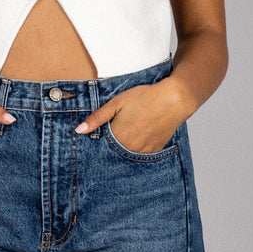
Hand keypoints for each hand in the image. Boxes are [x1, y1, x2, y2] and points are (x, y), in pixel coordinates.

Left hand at [75, 77, 190, 152]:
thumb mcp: (116, 104)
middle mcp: (129, 148)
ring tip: (131, 130)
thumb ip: (97, 118)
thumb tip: (79, 130)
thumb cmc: (144, 98)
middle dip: (111, 144)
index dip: (98, 140)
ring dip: (125, 146)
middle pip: (114, 151)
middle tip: (119, 129)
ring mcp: (143, 151)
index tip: (99, 135)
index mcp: (117, 138)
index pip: (101, 147)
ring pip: (127, 153)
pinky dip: (137, 146)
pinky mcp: (154, 150)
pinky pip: (140, 152)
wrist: (173, 100)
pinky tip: (141, 133)